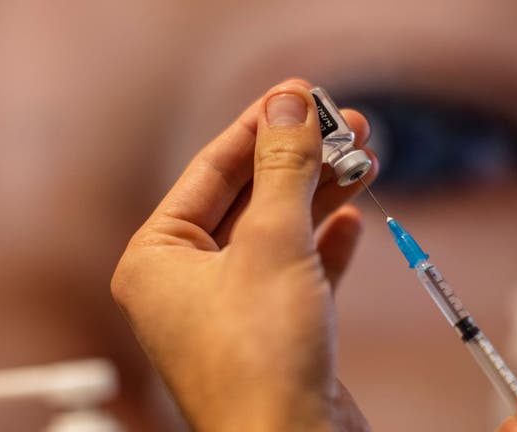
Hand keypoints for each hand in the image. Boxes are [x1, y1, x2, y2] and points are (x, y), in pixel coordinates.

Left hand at [111, 79, 376, 430]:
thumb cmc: (262, 361)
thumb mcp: (272, 244)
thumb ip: (282, 170)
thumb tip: (288, 106)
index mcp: (157, 259)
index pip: (210, 170)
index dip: (258, 127)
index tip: (298, 96)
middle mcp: (186, 283)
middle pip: (248, 198)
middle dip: (299, 161)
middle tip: (342, 124)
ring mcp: (230, 309)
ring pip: (277, 233)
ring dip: (319, 197)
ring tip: (360, 159)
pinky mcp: (271, 331)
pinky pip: (296, 271)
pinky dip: (324, 244)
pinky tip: (350, 219)